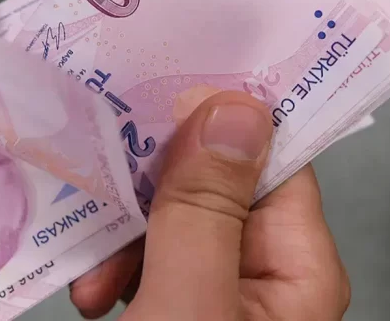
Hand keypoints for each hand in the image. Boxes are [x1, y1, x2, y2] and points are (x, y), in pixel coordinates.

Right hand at [70, 90, 350, 319]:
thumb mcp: (187, 303)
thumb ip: (203, 210)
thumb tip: (228, 109)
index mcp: (298, 272)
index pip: (270, 159)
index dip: (216, 119)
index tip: (160, 89)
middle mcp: (265, 275)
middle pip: (209, 187)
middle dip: (147, 195)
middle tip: (102, 196)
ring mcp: (219, 290)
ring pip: (168, 221)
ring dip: (119, 237)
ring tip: (91, 276)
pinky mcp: (179, 305)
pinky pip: (147, 257)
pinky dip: (113, 265)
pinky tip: (93, 289)